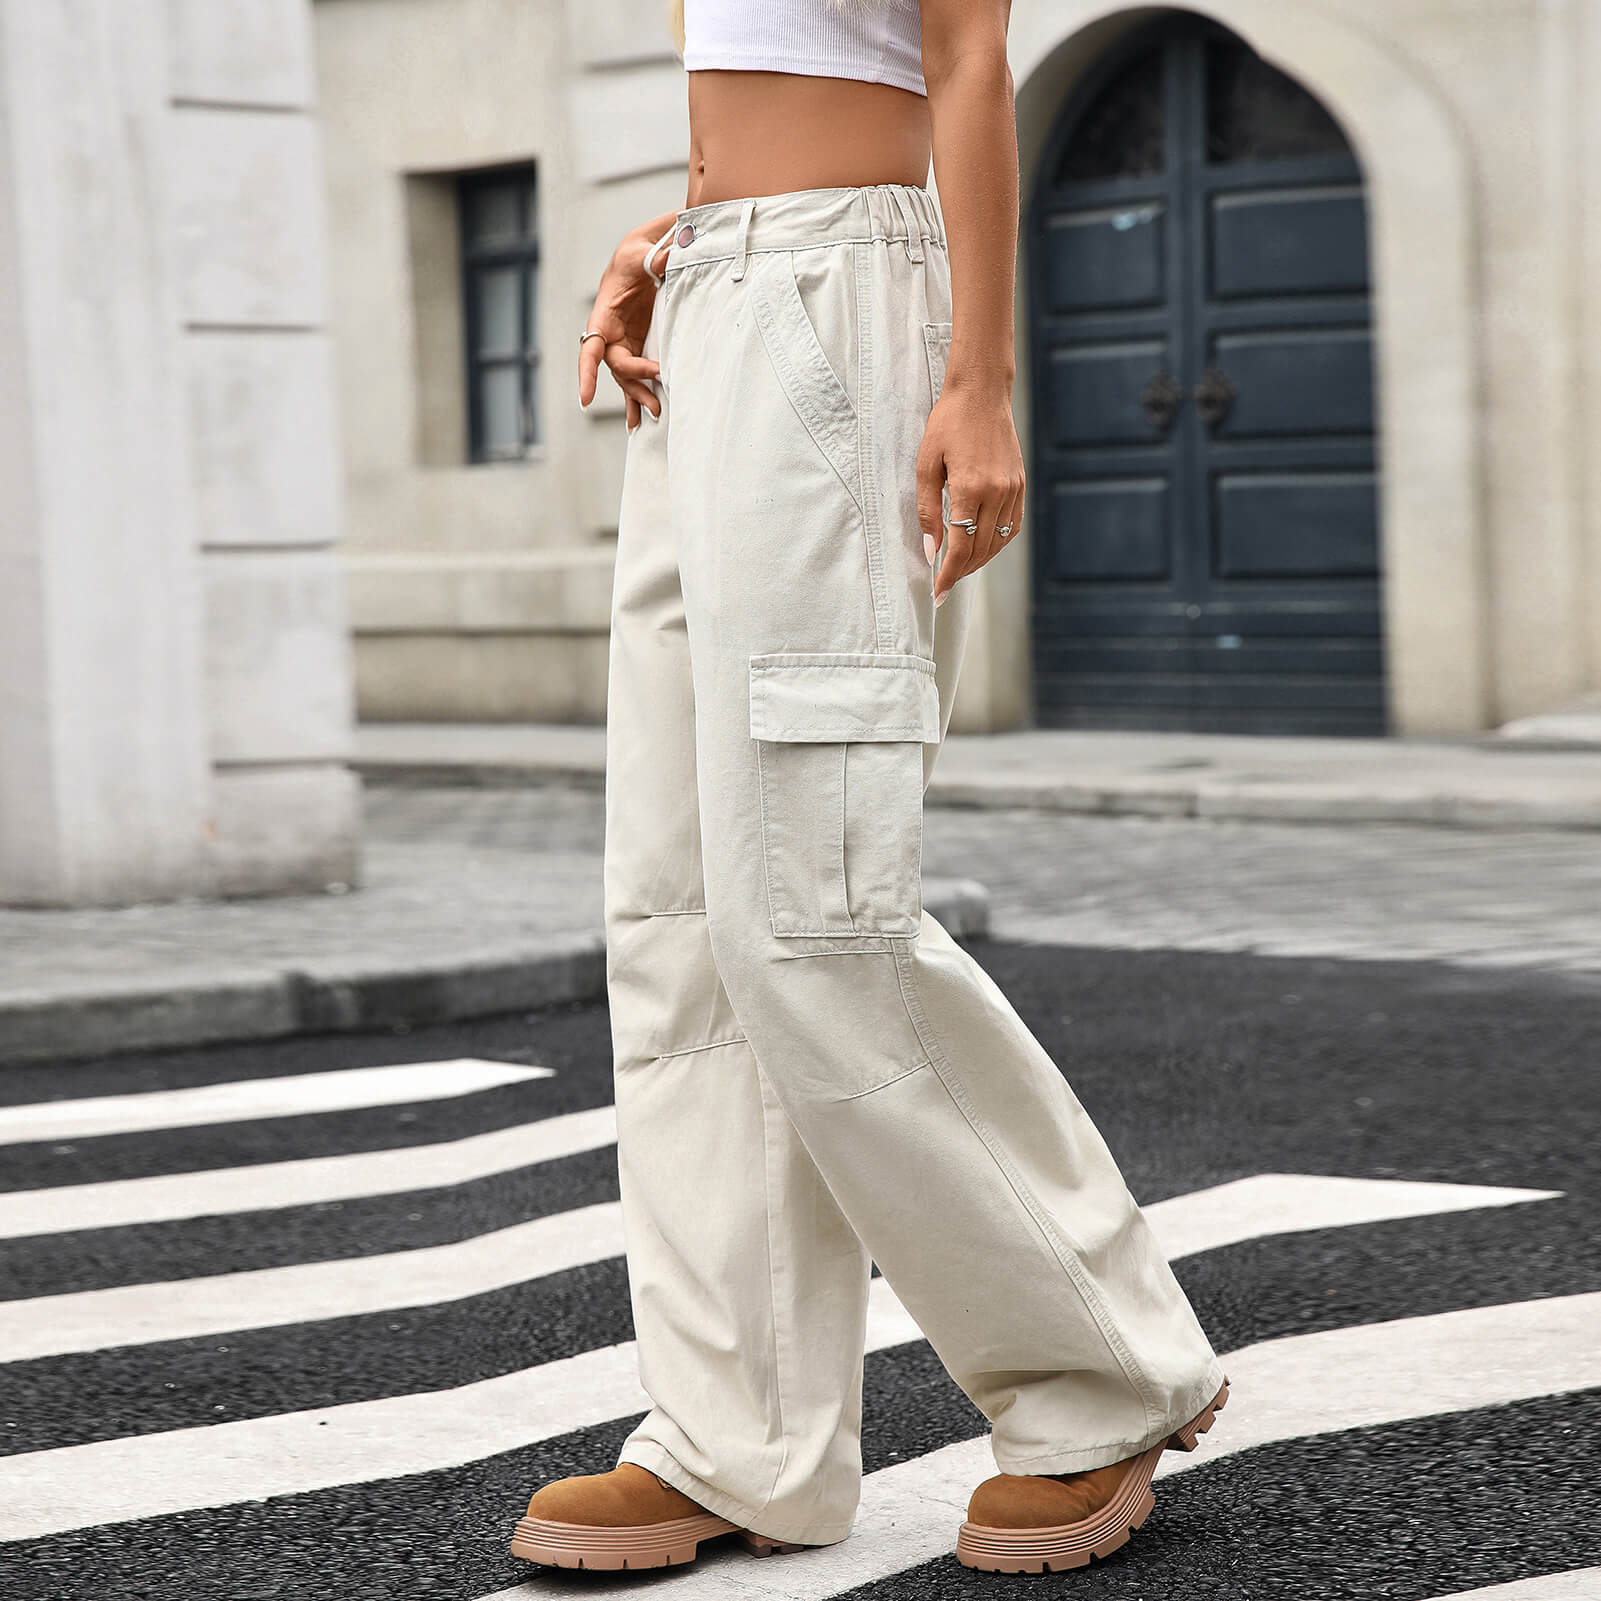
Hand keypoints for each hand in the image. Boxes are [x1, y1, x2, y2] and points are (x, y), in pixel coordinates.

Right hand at [578, 222, 670, 428]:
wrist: (641, 255)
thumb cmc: (636, 253)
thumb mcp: (642, 251)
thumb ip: (655, 256)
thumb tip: (670, 257)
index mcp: (604, 315)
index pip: (591, 347)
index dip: (586, 373)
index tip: (586, 398)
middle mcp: (609, 333)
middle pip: (616, 367)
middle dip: (633, 386)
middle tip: (657, 402)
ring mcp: (624, 342)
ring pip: (626, 377)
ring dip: (638, 397)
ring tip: (656, 415)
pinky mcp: (638, 346)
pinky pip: (635, 376)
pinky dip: (637, 396)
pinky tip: (641, 417)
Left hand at [915, 379, 1025, 605]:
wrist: (981, 394)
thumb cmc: (947, 424)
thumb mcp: (926, 465)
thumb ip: (928, 511)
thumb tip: (930, 550)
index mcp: (970, 488)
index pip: (960, 548)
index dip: (948, 575)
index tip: (937, 593)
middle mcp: (997, 492)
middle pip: (980, 550)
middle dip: (961, 572)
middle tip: (943, 584)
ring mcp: (1013, 489)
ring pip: (998, 542)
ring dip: (979, 561)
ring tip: (959, 568)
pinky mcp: (1021, 485)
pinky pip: (1011, 526)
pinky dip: (997, 543)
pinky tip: (981, 547)